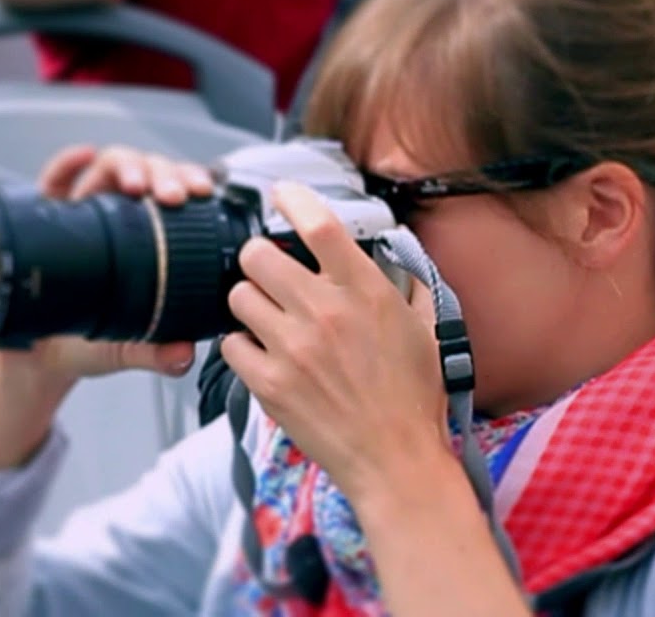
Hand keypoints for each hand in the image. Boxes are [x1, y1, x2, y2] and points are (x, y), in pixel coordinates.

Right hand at [0, 144, 216, 393]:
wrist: (32, 355)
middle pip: (150, 172)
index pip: (179, 196)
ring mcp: (82, 211)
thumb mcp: (125, 350)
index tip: (204, 192)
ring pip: (111, 167)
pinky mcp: (43, 216)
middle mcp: (120, 217)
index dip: (193, 184)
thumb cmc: (85, 342)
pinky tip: (82, 157)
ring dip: (128, 166)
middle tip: (173, 195)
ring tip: (135, 184)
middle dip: (166, 173)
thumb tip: (183, 356)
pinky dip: (69, 162)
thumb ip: (154, 353)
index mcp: (150, 239)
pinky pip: (55, 179)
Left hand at [219, 182, 448, 497]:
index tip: (282, 194)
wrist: (395, 459)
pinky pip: (230, 343)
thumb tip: (395, 256)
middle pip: (259, 254)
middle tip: (271, 274)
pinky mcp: (268, 384)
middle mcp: (324, 312)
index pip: (318, 225)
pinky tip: (263, 353)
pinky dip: (242, 345)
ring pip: (238, 296)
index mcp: (365, 292)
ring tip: (268, 318)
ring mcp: (292, 348)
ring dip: (250, 301)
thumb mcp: (424, 330)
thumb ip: (406, 286)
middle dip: (261, 259)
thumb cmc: (413, 398)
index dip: (293, 199)